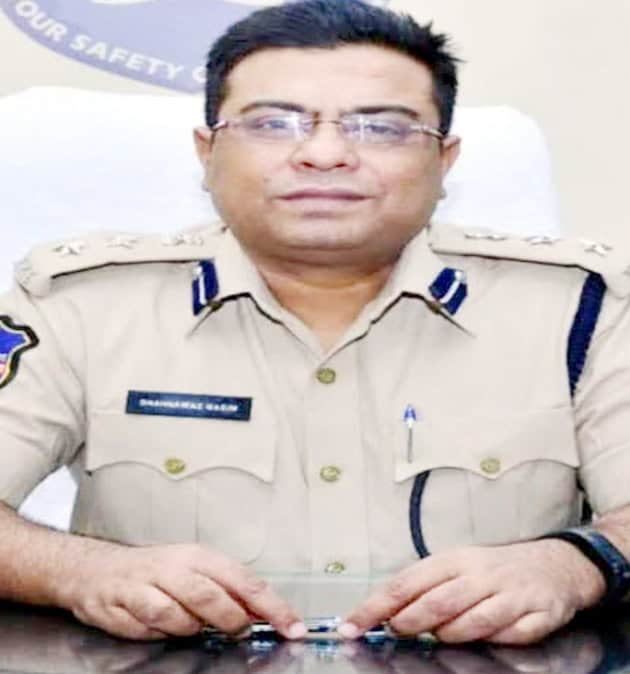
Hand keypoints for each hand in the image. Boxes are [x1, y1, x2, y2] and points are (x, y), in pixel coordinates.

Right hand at [57, 543, 305, 640]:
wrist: (99, 570)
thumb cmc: (156, 573)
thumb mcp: (196, 573)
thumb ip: (227, 592)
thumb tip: (263, 613)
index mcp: (202, 557)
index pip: (246, 581)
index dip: (272, 607)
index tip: (293, 627)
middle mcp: (177, 566)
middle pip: (214, 596)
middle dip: (231, 620)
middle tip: (237, 630)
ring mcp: (148, 583)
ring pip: (181, 615)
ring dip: (191, 628)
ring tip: (188, 623)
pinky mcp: (124, 602)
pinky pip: (151, 624)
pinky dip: (161, 632)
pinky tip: (159, 626)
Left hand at [340, 540, 605, 644]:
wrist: (552, 565)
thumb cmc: (492, 570)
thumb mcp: (455, 568)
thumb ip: (425, 589)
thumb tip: (384, 613)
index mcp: (453, 560)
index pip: (406, 583)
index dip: (376, 606)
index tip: (352, 625)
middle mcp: (479, 574)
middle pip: (437, 602)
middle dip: (410, 621)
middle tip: (397, 631)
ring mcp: (509, 594)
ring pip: (471, 621)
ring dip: (448, 634)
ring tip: (439, 636)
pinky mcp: (536, 614)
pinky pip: (509, 635)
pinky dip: (492, 640)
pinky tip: (484, 637)